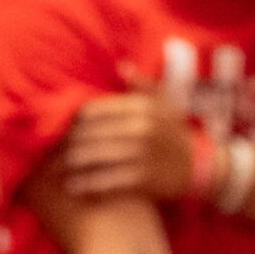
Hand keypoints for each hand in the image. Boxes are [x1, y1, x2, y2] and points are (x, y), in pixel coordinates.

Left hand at [65, 83, 199, 203]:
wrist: (201, 168)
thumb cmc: (175, 134)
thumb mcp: (166, 104)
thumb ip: (142, 85)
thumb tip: (121, 66)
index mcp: (142, 107)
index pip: (94, 110)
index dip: (74, 121)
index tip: (62, 129)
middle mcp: (141, 128)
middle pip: (91, 134)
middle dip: (69, 144)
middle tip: (52, 152)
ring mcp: (142, 155)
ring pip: (96, 157)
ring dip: (73, 165)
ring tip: (56, 170)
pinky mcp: (144, 180)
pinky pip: (108, 182)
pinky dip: (88, 185)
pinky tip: (73, 187)